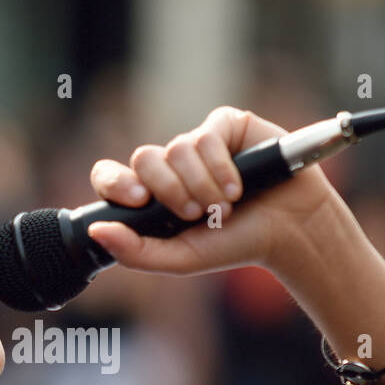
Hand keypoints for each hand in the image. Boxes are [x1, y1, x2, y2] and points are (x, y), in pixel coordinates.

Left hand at [86, 106, 342, 276]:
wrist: (289, 230)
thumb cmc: (235, 245)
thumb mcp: (182, 259)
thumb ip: (136, 252)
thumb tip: (95, 232)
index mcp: (152, 197)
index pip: (111, 177)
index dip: (116, 182)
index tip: (137, 201)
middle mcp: (171, 167)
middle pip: (144, 159)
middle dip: (168, 190)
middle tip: (193, 213)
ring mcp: (197, 145)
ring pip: (177, 148)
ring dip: (200, 185)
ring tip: (225, 206)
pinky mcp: (226, 126)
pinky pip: (207, 136)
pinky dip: (220, 167)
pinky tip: (238, 187)